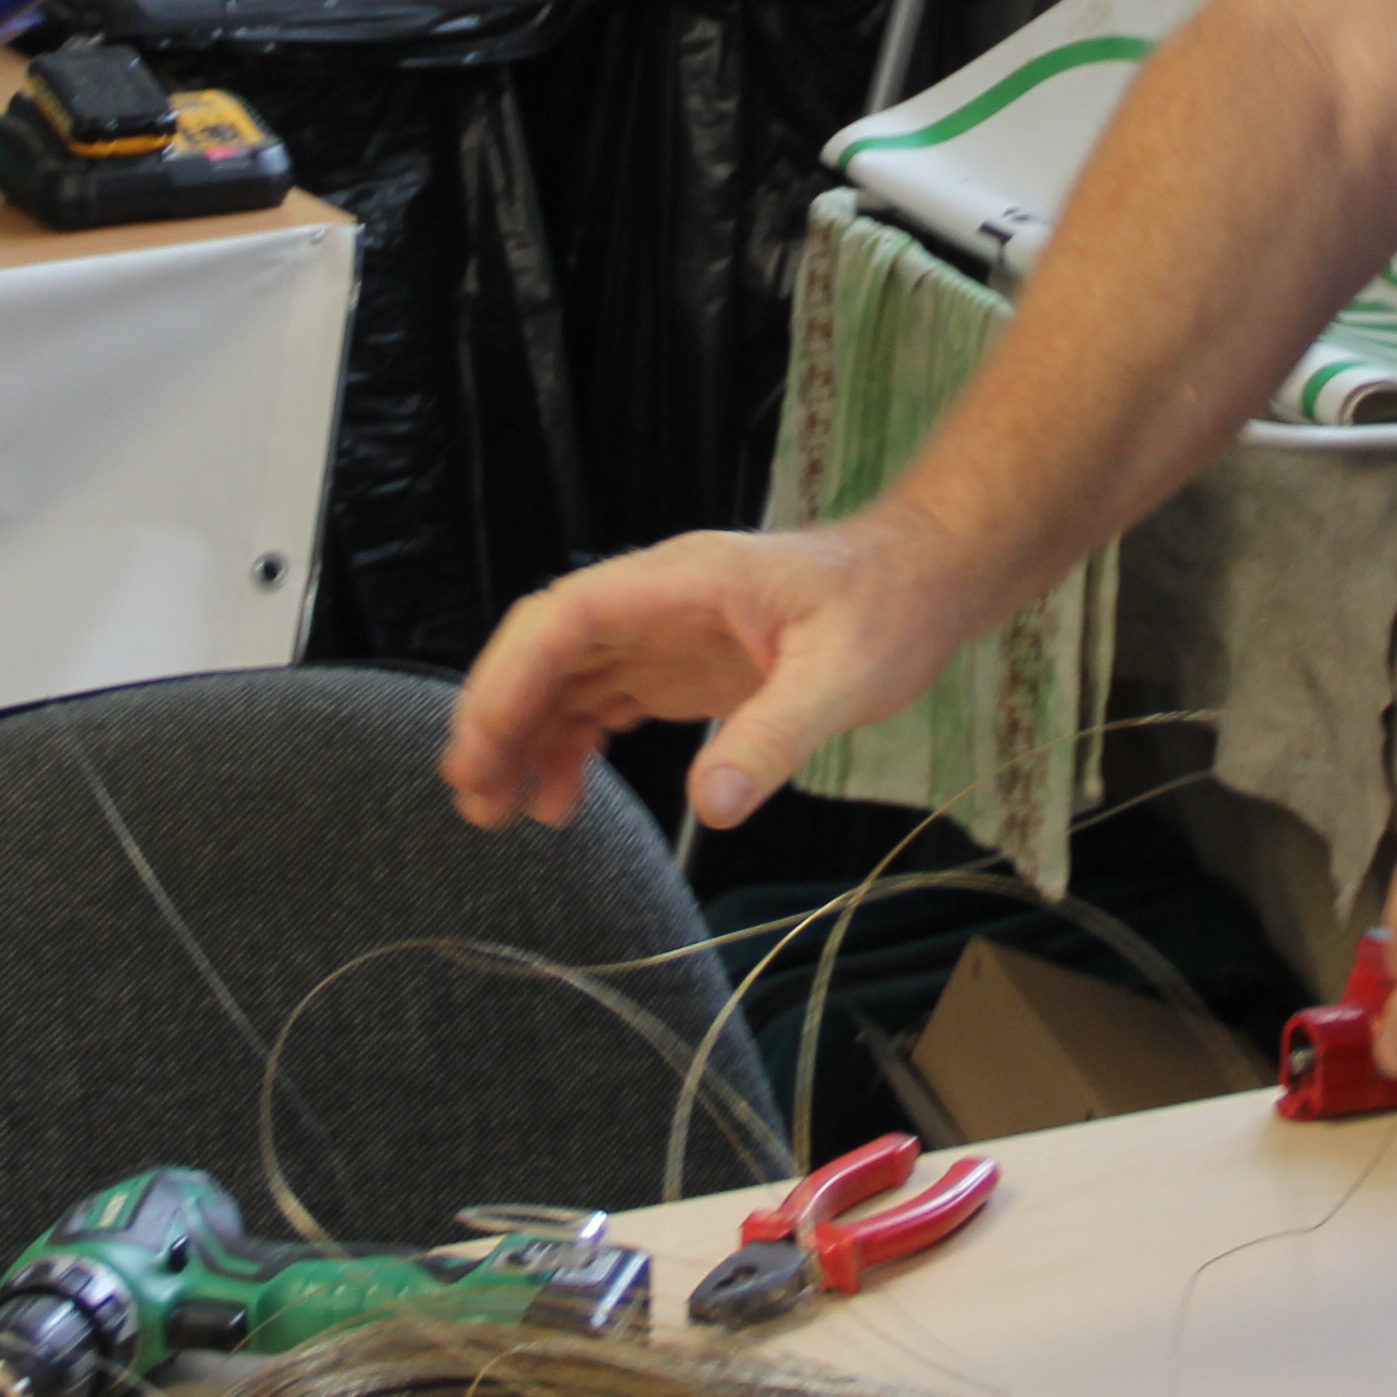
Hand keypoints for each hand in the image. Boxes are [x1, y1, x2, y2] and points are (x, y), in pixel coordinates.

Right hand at [440, 514, 976, 835]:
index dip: (513, 676)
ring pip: (566, 680)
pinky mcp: (678, 669)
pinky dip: (570, 748)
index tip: (482, 744)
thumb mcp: (844, 677)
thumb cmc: (888, 608)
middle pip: (549, 649)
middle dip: (499, 715)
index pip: (565, 617)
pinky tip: (559, 802)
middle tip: (473, 797)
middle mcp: (656, 603)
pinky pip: (602, 703)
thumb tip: (709, 810)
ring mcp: (663, 635)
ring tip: (499, 814)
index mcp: (681, 582)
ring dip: (524, 739)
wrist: (923, 583)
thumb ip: (774, 738)